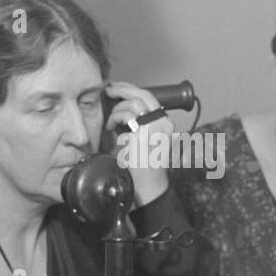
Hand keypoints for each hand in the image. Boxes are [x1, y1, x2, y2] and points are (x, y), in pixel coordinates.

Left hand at [104, 80, 171, 207]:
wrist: (150, 187)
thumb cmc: (146, 167)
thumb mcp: (148, 141)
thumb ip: (141, 124)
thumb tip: (124, 108)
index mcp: (166, 124)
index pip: (150, 98)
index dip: (133, 89)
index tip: (120, 88)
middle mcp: (163, 124)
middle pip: (143, 95)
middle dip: (123, 88)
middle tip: (109, 89)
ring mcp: (154, 128)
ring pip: (132, 104)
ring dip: (117, 110)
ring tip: (111, 121)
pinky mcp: (142, 135)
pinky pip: (125, 117)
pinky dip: (114, 120)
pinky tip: (111, 128)